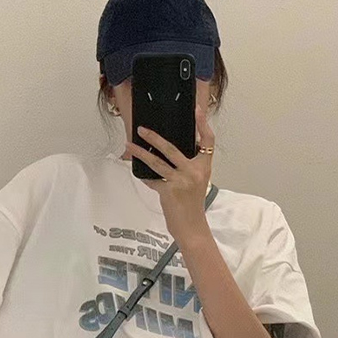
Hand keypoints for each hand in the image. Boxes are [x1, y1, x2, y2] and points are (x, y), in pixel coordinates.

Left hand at [124, 103, 214, 244]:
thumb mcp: (196, 182)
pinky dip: (144, 176)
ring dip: (141, 153)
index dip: (203, 124)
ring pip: (157, 162)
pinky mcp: (169, 191)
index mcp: (204, 167)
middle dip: (154, 138)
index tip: (196, 110)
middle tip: (142, 129)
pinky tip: (136, 169)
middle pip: (172, 148)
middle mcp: (194, 172)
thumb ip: (187, 166)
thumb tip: (168, 151)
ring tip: (129, 146)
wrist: (192, 227)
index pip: (208, 141)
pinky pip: (153, 180)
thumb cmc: (192, 205)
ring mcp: (181, 181)